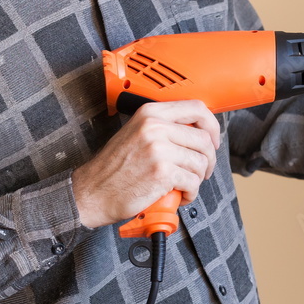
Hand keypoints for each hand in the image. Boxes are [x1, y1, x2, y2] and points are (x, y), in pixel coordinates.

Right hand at [71, 101, 220, 227]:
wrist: (92, 192)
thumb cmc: (114, 167)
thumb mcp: (137, 133)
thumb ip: (164, 126)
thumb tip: (197, 130)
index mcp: (151, 113)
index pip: (197, 108)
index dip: (211, 126)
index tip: (212, 140)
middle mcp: (155, 127)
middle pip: (203, 139)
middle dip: (208, 159)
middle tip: (201, 171)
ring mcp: (159, 150)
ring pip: (201, 162)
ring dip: (198, 178)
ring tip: (185, 185)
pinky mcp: (162, 173)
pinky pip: (193, 182)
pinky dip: (190, 193)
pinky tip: (179, 195)